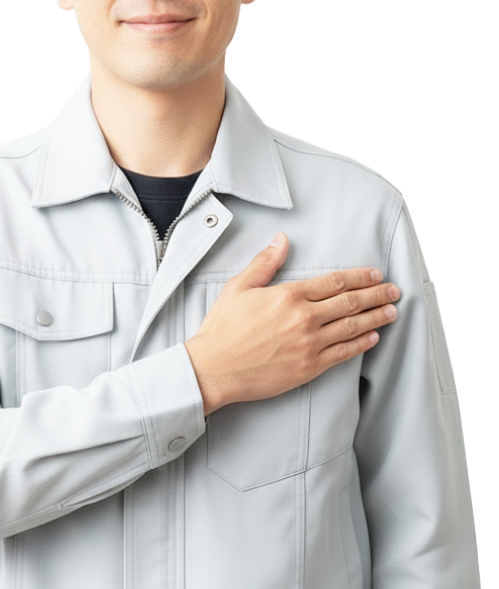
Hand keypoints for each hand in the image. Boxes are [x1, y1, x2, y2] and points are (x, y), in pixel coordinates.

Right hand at [184, 233, 398, 414]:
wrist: (214, 368)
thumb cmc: (223, 328)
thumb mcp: (240, 287)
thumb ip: (265, 263)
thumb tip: (282, 240)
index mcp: (289, 295)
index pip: (334, 282)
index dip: (359, 277)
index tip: (375, 274)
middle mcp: (304, 318)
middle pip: (349, 302)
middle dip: (375, 295)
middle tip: (393, 290)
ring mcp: (308, 344)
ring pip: (352, 327)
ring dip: (375, 317)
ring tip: (391, 311)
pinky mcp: (308, 367)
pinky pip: (343, 354)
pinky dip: (361, 344)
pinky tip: (373, 337)